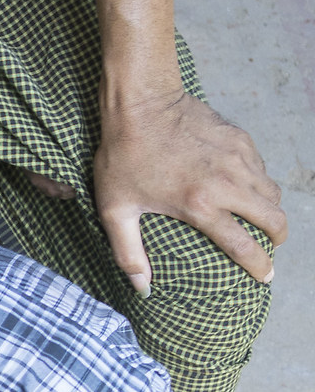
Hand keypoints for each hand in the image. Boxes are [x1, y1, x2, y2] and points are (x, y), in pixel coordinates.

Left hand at [95, 84, 286, 290]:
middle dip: (277, 239)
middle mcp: (227, 183)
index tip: (265, 277)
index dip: (258, 265)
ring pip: (272, 192)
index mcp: (200, 205)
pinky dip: (259, 184)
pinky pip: (261, 169)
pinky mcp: (241, 139)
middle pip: (273, 218)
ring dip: (271, 211)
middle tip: (270, 248)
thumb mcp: (114, 210)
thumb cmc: (122, 157)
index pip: (243, 245)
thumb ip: (127, 252)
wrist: (140, 104)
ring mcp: (238, 158)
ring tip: (259, 221)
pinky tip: (244, 189)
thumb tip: (142, 287)